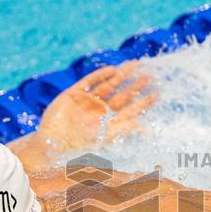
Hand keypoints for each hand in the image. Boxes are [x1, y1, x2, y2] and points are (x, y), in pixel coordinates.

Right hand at [37, 61, 155, 152]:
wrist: (53, 142)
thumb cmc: (79, 146)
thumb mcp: (105, 137)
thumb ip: (123, 130)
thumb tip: (144, 128)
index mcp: (109, 122)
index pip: (131, 110)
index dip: (144, 102)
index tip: (157, 93)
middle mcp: (101, 111)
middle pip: (123, 95)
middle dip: (136, 86)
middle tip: (150, 76)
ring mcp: (88, 101)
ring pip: (109, 85)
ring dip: (122, 76)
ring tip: (134, 65)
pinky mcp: (74, 94)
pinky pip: (90, 81)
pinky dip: (100, 75)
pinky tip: (112, 69)